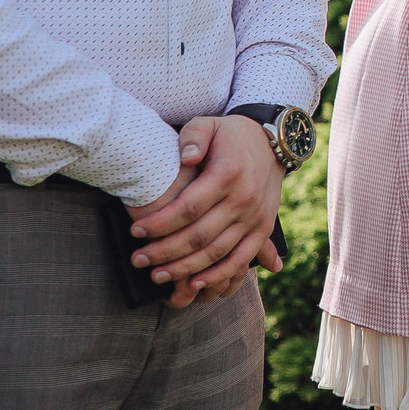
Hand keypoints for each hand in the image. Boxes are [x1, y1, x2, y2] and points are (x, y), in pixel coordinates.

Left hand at [128, 115, 283, 307]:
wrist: (273, 143)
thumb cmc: (230, 135)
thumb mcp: (210, 124)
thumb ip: (194, 137)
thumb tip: (187, 157)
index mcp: (228, 173)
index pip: (188, 207)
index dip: (159, 223)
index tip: (135, 231)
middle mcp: (245, 198)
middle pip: (199, 235)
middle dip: (164, 252)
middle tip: (138, 260)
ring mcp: (255, 217)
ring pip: (217, 253)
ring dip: (185, 269)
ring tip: (157, 275)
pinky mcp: (263, 229)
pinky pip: (241, 259)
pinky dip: (218, 276)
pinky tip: (195, 284)